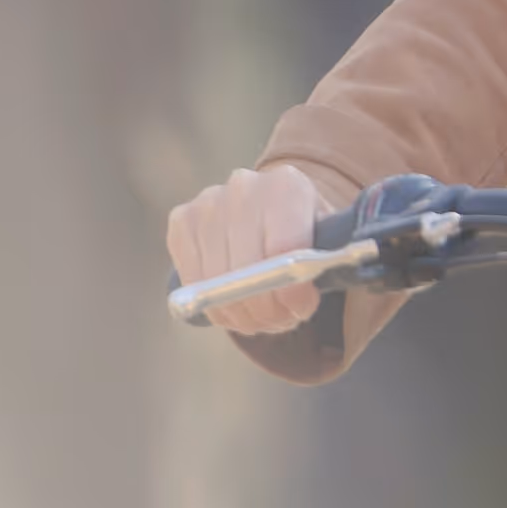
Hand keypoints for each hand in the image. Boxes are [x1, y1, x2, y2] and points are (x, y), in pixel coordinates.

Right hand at [166, 160, 358, 339]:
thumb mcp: (324, 242)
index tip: (299, 310)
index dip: (290, 291)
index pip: (283, 251)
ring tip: (258, 318)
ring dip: (238, 312)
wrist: (270, 207)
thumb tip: (300, 298)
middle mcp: (244, 187)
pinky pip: (192, 280)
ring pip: (216, 280)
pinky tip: (232, 307)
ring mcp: (208, 202)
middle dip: (264, 308)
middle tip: (278, 321)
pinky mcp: (182, 220)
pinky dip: (213, 304)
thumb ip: (319, 266)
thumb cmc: (303, 230)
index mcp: (287, 186)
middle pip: (246, 269)